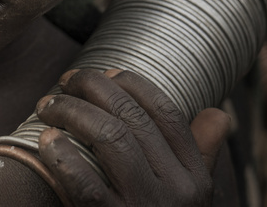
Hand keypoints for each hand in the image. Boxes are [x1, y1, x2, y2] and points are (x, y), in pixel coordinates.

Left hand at [35, 69, 230, 206]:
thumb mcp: (189, 200)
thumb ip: (199, 155)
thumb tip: (219, 114)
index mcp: (196, 178)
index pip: (165, 112)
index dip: (131, 84)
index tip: (103, 72)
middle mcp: (178, 192)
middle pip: (131, 119)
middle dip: (92, 89)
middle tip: (65, 81)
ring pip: (109, 139)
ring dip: (72, 113)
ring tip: (48, 106)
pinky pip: (85, 185)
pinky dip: (63, 157)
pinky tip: (46, 142)